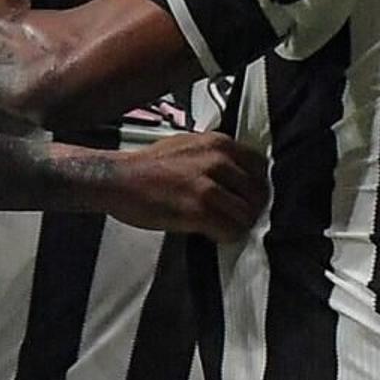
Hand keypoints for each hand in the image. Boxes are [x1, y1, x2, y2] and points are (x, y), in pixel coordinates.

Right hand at [102, 132, 264, 238]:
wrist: (119, 179)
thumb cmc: (148, 166)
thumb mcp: (189, 145)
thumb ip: (215, 156)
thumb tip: (236, 174)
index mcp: (218, 143)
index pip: (259, 166)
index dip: (255, 185)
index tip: (246, 195)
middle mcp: (217, 161)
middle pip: (257, 192)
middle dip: (249, 207)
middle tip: (236, 215)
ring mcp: (209, 187)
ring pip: (246, 214)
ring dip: (238, 224)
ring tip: (223, 225)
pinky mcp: (198, 211)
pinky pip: (230, 230)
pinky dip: (225, 236)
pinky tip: (213, 233)